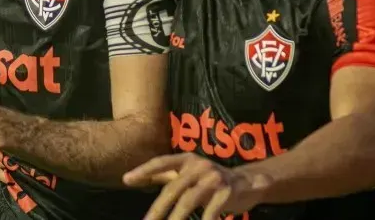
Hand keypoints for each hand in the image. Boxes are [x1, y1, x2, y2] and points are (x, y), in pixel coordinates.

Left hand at [123, 154, 269, 219]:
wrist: (248, 183)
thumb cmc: (211, 180)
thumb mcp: (190, 174)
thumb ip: (167, 177)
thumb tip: (133, 178)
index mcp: (187, 159)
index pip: (161, 162)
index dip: (144, 170)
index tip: (126, 180)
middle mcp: (199, 165)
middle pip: (173, 188)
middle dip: (158, 208)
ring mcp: (214, 177)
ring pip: (188, 201)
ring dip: (175, 218)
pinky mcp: (227, 192)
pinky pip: (210, 212)